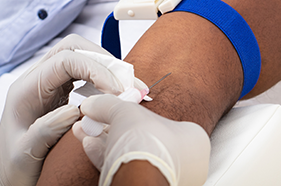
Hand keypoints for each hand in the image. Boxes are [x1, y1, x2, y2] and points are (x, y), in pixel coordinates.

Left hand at [0, 35, 145, 185]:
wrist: (4, 175)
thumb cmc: (11, 166)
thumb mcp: (25, 153)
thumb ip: (46, 130)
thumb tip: (74, 110)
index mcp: (26, 90)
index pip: (64, 60)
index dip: (95, 69)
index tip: (115, 90)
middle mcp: (37, 81)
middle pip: (74, 49)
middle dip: (105, 62)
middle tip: (128, 85)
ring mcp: (49, 85)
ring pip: (82, 58)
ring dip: (108, 69)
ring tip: (130, 89)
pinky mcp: (60, 94)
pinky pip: (85, 75)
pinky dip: (105, 81)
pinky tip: (117, 96)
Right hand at [74, 94, 211, 185]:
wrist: (140, 181)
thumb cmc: (149, 145)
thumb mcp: (127, 113)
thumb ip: (110, 105)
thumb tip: (94, 103)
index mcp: (194, 140)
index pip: (165, 121)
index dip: (137, 113)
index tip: (117, 109)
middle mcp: (185, 162)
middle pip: (145, 139)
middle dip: (116, 127)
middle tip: (98, 119)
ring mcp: (166, 177)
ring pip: (133, 155)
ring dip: (106, 141)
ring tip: (87, 130)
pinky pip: (126, 169)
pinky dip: (106, 157)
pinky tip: (90, 145)